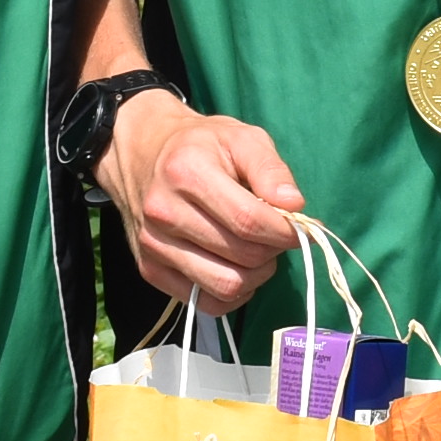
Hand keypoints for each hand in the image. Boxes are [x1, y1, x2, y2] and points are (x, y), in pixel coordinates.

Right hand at [105, 91, 307, 313]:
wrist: (141, 153)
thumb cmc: (200, 145)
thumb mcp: (241, 138)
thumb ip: (271, 169)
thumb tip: (294, 206)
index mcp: (186, 173)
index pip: (248, 220)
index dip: (284, 231)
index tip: (299, 227)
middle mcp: (164, 213)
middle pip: (241, 255)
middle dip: (272, 251)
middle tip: (276, 235)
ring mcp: (153, 246)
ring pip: (225, 286)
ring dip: (256, 276)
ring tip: (258, 252)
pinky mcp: (149, 270)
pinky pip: (204, 302)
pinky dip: (232, 294)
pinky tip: (236, 268)